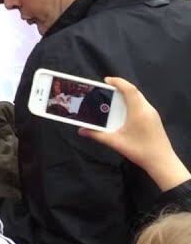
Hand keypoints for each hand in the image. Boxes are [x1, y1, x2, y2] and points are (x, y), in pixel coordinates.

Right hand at [81, 77, 190, 191]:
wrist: (162, 162)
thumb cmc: (139, 150)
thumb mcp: (116, 142)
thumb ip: (97, 134)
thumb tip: (81, 130)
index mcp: (138, 111)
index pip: (130, 89)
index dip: (118, 82)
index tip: (106, 81)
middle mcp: (147, 109)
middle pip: (134, 92)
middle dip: (120, 87)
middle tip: (105, 89)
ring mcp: (152, 114)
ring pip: (139, 98)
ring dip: (126, 95)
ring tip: (112, 99)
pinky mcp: (154, 119)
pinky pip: (142, 104)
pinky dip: (132, 102)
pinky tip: (123, 111)